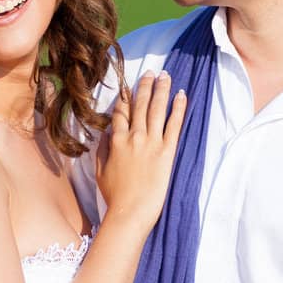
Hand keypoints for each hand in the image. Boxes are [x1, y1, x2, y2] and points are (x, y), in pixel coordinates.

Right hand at [96, 71, 186, 233]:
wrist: (130, 211)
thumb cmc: (114, 196)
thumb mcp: (100, 172)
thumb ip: (102, 150)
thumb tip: (106, 134)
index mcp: (116, 141)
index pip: (120, 113)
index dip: (124, 98)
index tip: (127, 86)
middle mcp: (133, 137)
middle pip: (139, 105)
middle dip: (144, 86)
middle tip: (150, 71)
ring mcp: (151, 143)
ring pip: (156, 109)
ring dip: (161, 89)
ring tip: (165, 75)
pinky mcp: (166, 151)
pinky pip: (174, 124)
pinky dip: (178, 108)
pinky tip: (182, 95)